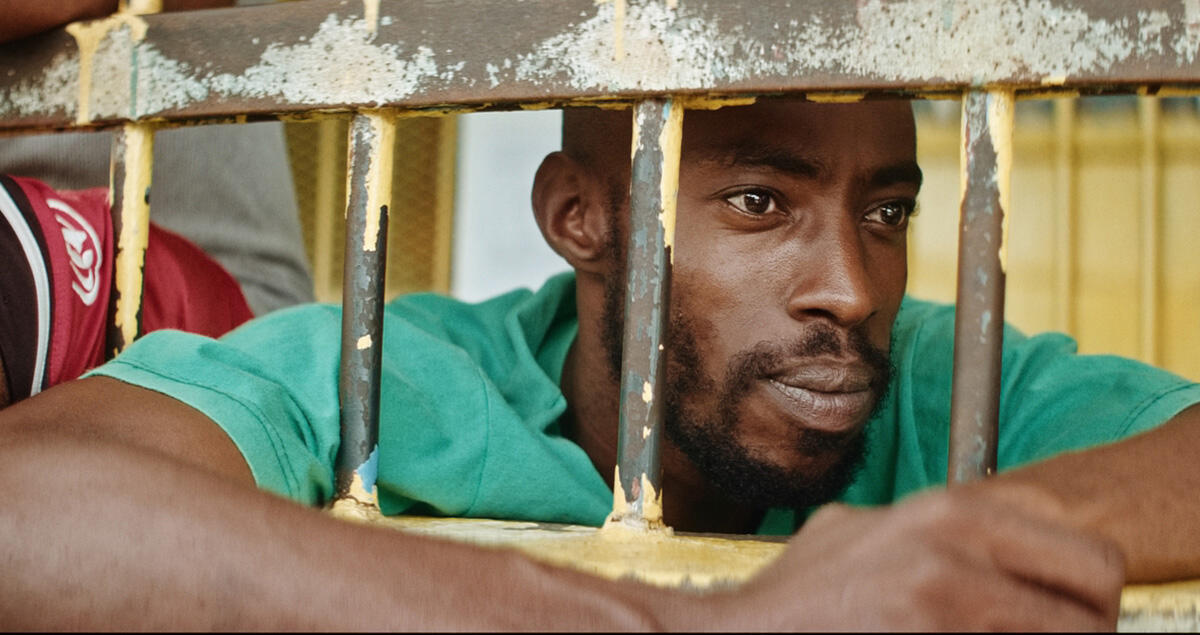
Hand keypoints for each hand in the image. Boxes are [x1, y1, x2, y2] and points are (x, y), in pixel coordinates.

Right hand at [702, 488, 1124, 630]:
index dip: (1093, 603)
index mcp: (952, 513)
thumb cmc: (799, 596)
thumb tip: (988, 543)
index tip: (1073, 619)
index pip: (1093, 560)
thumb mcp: (867, 531)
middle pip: (1093, 616)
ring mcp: (943, 614)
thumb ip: (933, 530)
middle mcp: (956, 556)